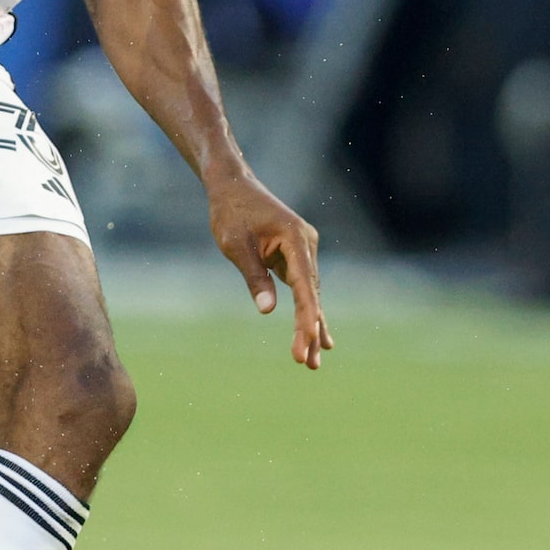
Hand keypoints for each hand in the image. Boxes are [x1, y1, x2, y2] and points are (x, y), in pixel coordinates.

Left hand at [209, 171, 331, 369]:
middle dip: (310, 330)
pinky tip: (318, 335)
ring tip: (312, 362)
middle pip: (311, 295)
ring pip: (310, 295)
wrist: (233, 186)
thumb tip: (268, 310)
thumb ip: (254, 277)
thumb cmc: (231, 213)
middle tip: (308, 364)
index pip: (304, 286)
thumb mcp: (236, 245)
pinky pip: (303, 288)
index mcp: (296, 239)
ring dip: (311, 325)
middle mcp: (307, 245)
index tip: (307, 343)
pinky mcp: (297, 256)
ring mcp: (304, 250)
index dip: (306, 318)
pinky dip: (306, 310)